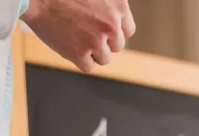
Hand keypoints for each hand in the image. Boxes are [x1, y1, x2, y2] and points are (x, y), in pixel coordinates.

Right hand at [21, 0, 135, 71]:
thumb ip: (109, 5)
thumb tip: (114, 20)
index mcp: (118, 6)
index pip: (128, 30)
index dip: (115, 32)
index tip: (105, 32)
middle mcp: (111, 25)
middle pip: (116, 46)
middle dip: (104, 42)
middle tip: (86, 33)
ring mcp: (96, 40)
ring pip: (104, 58)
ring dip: (92, 52)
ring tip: (77, 38)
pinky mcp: (79, 53)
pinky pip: (88, 66)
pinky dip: (80, 59)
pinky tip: (70, 46)